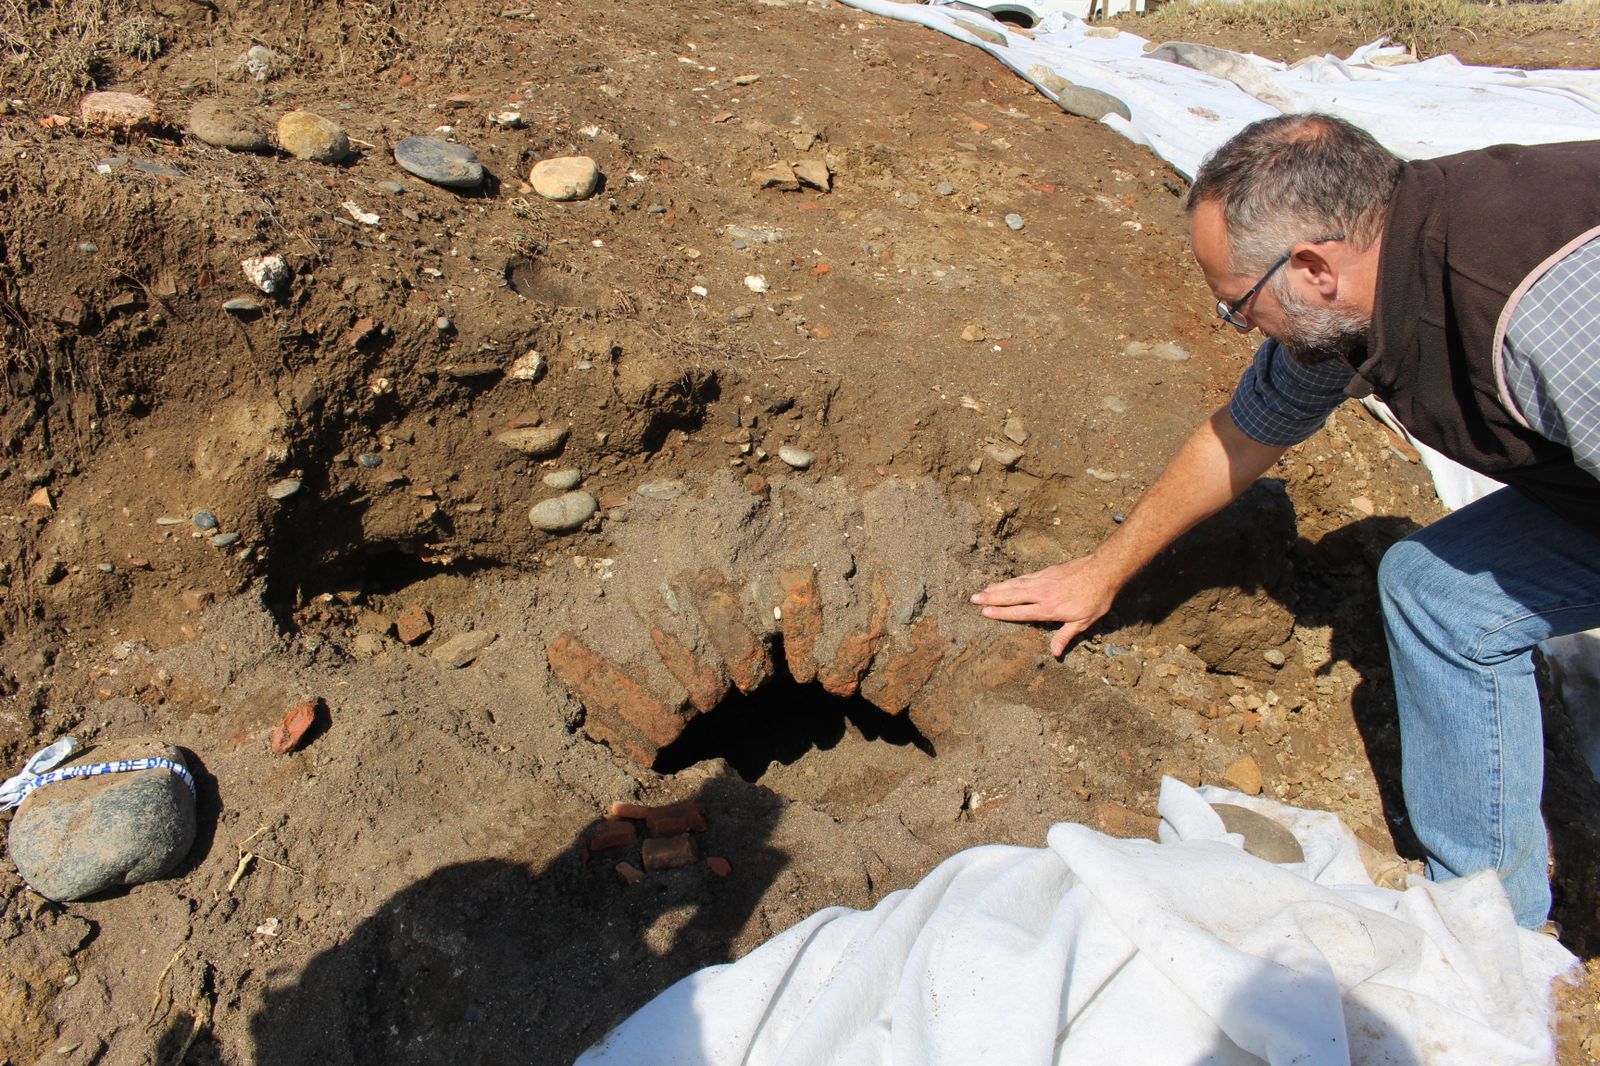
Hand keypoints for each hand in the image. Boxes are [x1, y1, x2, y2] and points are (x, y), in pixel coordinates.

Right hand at [970, 557, 1119, 657]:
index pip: (1019, 612)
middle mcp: (1041, 593)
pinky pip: (1024, 577)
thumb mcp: (1084, 622)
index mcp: (1049, 609)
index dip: (1001, 614)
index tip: (985, 613)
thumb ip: (1066, 636)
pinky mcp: (1047, 571)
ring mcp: (1043, 580)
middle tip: (973, 599)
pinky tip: (1005, 582)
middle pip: (1011, 596)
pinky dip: (1011, 580)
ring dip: (997, 588)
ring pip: (1015, 584)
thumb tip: (1054, 653)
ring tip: (983, 590)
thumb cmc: (1096, 599)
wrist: (1103, 570)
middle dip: (991, 599)